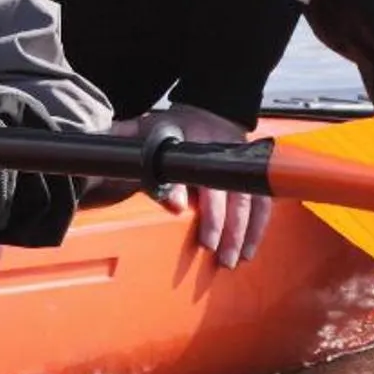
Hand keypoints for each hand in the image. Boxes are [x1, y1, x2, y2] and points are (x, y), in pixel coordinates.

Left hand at [127, 103, 270, 269]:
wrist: (208, 115)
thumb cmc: (172, 129)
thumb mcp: (146, 130)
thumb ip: (128, 143)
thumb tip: (111, 160)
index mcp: (187, 135)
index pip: (184, 161)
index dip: (180, 185)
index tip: (176, 205)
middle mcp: (217, 149)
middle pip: (221, 186)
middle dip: (217, 219)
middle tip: (209, 248)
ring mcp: (239, 161)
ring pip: (247, 198)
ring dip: (240, 231)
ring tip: (231, 258)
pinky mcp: (253, 174)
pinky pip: (262, 202)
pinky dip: (258, 227)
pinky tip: (249, 249)